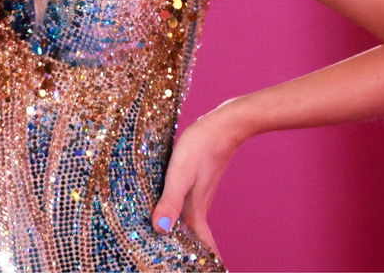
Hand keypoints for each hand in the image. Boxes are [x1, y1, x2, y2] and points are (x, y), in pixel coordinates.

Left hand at [151, 107, 247, 258]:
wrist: (224, 125)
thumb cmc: (201, 147)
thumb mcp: (180, 173)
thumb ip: (170, 201)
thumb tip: (159, 228)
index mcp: (195, 211)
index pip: (201, 247)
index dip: (200, 263)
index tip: (196, 272)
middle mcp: (198, 207)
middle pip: (195, 239)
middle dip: (188, 254)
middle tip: (174, 263)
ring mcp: (199, 194)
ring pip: (191, 224)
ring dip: (184, 237)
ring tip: (168, 246)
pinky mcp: (196, 182)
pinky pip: (187, 208)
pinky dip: (179, 217)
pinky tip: (168, 211)